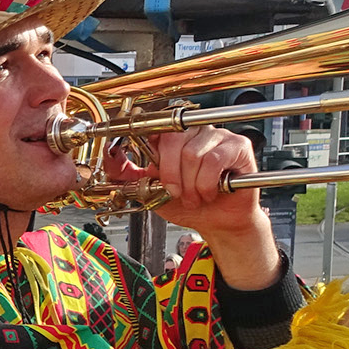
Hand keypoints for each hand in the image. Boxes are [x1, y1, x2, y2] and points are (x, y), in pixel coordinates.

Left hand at [107, 127, 279, 287]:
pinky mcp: (238, 146)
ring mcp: (218, 136)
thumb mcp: (150, 190)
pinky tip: (211, 192)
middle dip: (170, 174)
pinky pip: (214, 160)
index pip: (155, 126)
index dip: (145, 141)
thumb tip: (109, 157)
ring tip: (195, 196)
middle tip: (176, 192)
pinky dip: (207, 183)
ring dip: (191, 184)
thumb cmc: (189, 204)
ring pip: (192, 154)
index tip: (144, 161)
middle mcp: (194, 132)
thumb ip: (128, 174)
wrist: (218, 222)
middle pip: (172, 140)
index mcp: (172, 138)